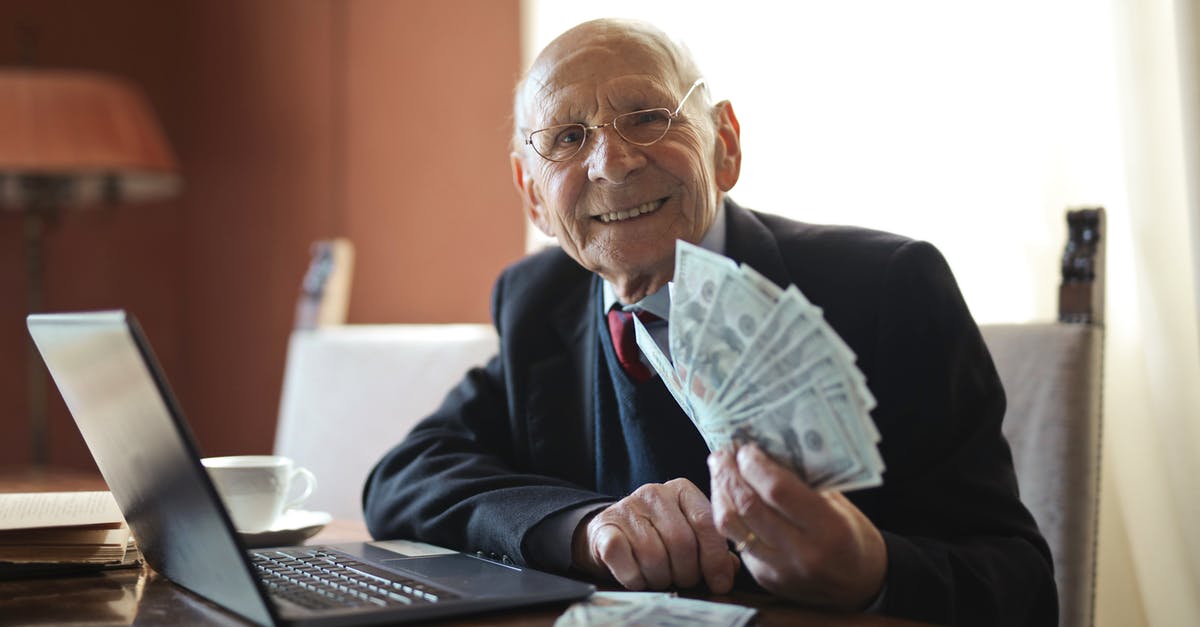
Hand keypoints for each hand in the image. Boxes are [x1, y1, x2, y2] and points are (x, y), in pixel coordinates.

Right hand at [572, 478, 738, 592]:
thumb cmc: (657, 537)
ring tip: (660, 578)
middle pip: (681, 542)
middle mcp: (654, 493)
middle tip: (683, 581)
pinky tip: (638, 577)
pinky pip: (625, 560)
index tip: (719, 583)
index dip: (715, 558)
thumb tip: (730, 569)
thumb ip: (712, 549)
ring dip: (660, 578)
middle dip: (687, 572)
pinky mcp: (605, 527)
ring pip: (654, 555)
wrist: (609, 533)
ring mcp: (627, 508)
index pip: (706, 522)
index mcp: (682, 490)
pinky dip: (635, 578)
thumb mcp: (688, 535)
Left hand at [708, 444, 886, 609]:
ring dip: (720, 493)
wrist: (859, 586)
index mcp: (828, 529)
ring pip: (731, 526)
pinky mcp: (764, 578)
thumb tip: (766, 449)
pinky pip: (736, 541)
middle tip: (723, 454)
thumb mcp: (839, 504)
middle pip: (748, 506)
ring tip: (719, 472)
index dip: (755, 465)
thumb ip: (805, 481)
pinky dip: (729, 514)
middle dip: (730, 474)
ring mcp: (779, 569)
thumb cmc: (852, 536)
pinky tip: (729, 497)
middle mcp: (801, 552)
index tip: (746, 447)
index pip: (778, 490)